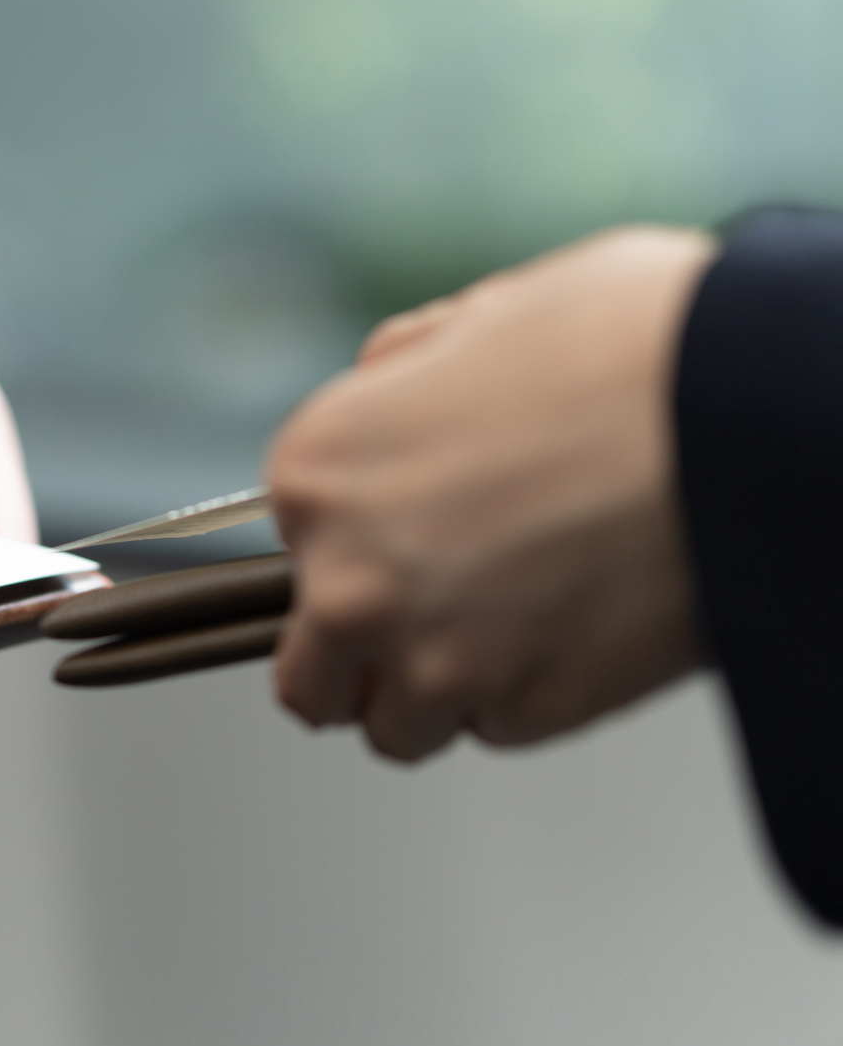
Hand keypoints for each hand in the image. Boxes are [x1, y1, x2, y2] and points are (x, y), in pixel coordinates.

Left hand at [265, 226, 717, 760]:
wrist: (758, 411)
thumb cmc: (631, 343)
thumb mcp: (484, 314)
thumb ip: (407, 366)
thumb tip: (386, 385)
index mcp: (318, 474)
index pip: (287, 547)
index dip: (348, 541)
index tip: (393, 535)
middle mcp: (350, 582)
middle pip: (311, 679)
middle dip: (355, 658)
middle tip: (423, 618)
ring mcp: (437, 663)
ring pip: (398, 728)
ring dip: (436, 693)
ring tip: (505, 631)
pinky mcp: (531, 713)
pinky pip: (499, 732)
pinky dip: (523, 699)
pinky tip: (572, 632)